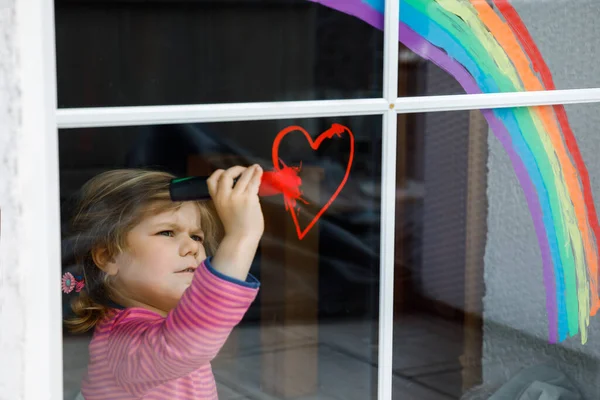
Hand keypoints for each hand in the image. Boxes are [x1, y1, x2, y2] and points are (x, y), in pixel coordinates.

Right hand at [207, 165, 263, 281]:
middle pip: (226, 174)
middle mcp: (224, 196)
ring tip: (256, 167)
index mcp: (216, 199)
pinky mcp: (249, 198)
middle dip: (236, 169)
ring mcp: (237, 196)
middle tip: (244, 170)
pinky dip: (257, 175)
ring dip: (250, 170)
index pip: (211, 180)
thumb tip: (241, 185)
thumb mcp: (225, 210)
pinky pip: (253, 183)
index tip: (227, 172)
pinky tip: (260, 172)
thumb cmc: (236, 227)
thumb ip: (228, 197)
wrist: (241, 238)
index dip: (218, 173)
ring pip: (243, 177)